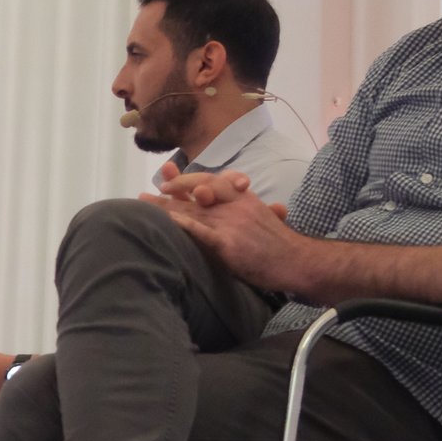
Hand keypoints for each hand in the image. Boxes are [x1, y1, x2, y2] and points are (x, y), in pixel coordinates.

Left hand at [144, 170, 301, 291]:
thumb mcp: (262, 217)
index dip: (187, 179)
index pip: (212, 181)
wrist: (298, 261)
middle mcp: (235, 205)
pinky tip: (167, 222)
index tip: (167, 180)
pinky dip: (182, 225)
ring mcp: (230, 223)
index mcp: (243, 198)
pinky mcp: (228, 244)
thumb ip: (243, 207)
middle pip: (196, 193)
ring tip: (143, 203)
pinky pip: (201, 231)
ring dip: (164, 207)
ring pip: (193, 210)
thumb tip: (225, 201)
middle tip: (146, 193)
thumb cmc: (279, 244)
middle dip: (169, 190)